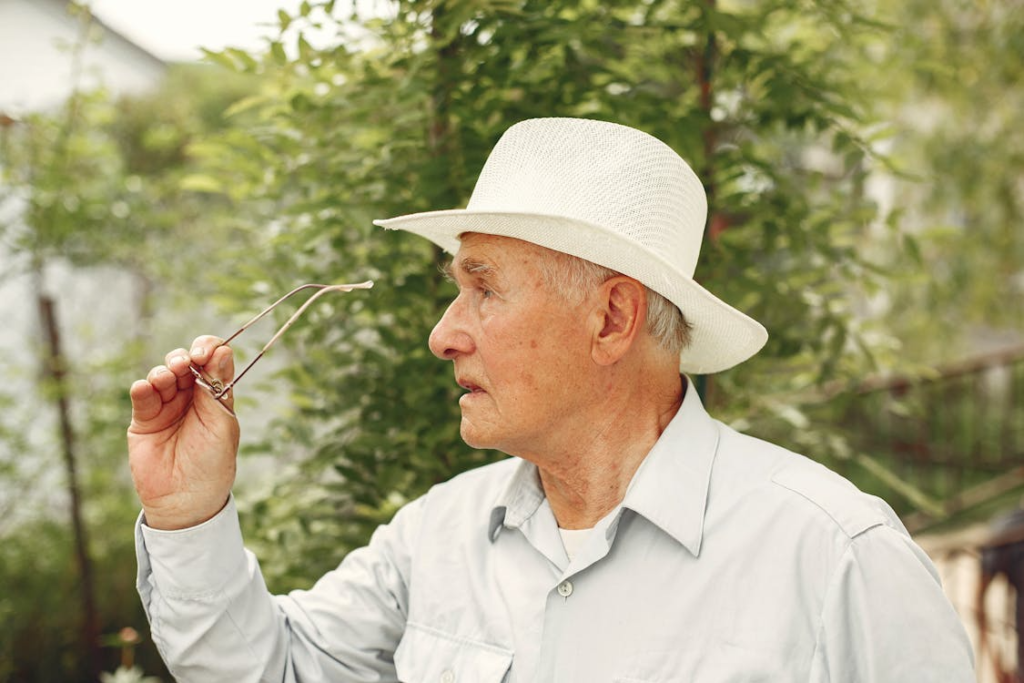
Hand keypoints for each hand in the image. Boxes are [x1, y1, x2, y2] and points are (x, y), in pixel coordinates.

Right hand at [127, 336, 240, 529]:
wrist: (187, 500)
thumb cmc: (212, 464)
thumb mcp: (222, 424)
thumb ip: (218, 388)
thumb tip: (222, 349)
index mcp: (216, 395)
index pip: (212, 359)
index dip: (208, 348)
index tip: (206, 352)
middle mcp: (191, 397)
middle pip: (184, 362)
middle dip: (183, 357)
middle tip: (185, 363)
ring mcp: (166, 406)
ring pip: (162, 375)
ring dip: (163, 370)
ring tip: (166, 378)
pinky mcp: (144, 420)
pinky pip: (142, 396)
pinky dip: (143, 387)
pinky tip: (146, 388)